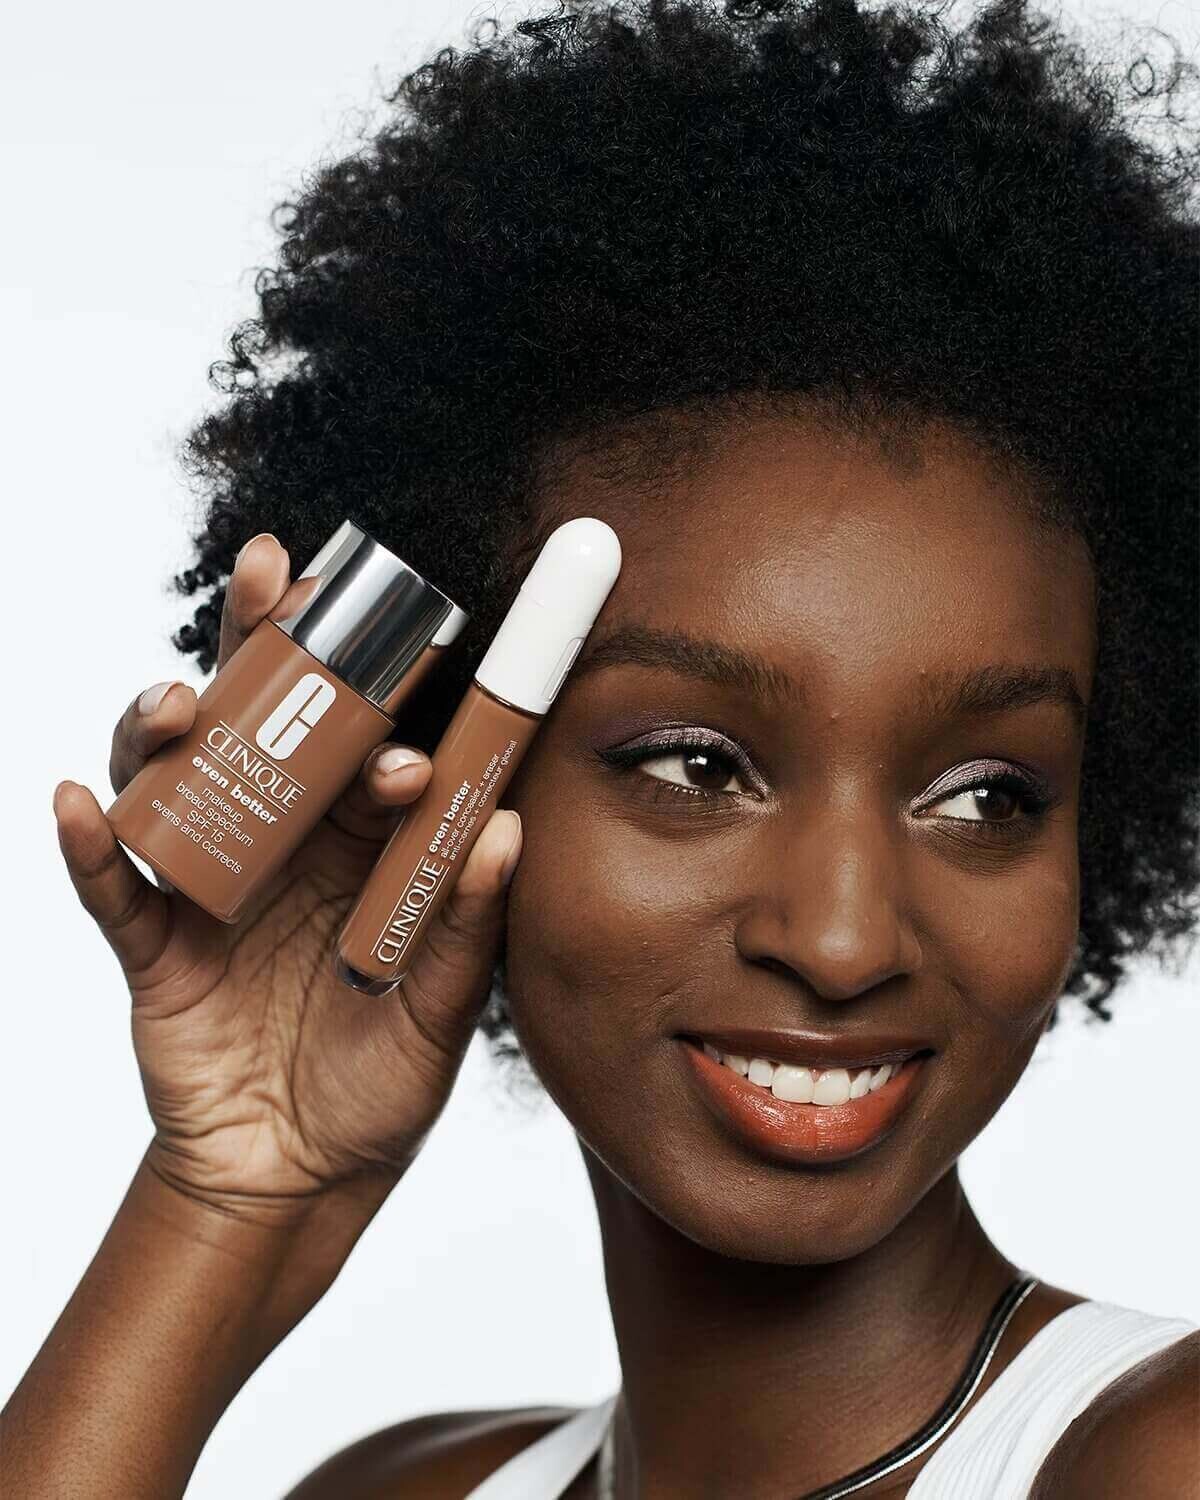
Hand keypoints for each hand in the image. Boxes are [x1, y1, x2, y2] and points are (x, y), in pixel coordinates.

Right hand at [53, 535, 520, 1220]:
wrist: (299, 1174)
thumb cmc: (379, 1082)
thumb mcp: (440, 1011)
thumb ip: (466, 927)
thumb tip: (503, 831)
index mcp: (358, 848)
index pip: (362, 747)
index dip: (378, 695)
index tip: (402, 657)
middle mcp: (283, 848)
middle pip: (263, 727)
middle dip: (265, 648)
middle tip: (274, 574)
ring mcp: (212, 889)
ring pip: (177, 782)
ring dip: (166, 730)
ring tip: (178, 702)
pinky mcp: (154, 944)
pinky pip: (113, 887)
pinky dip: (92, 844)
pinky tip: (80, 801)